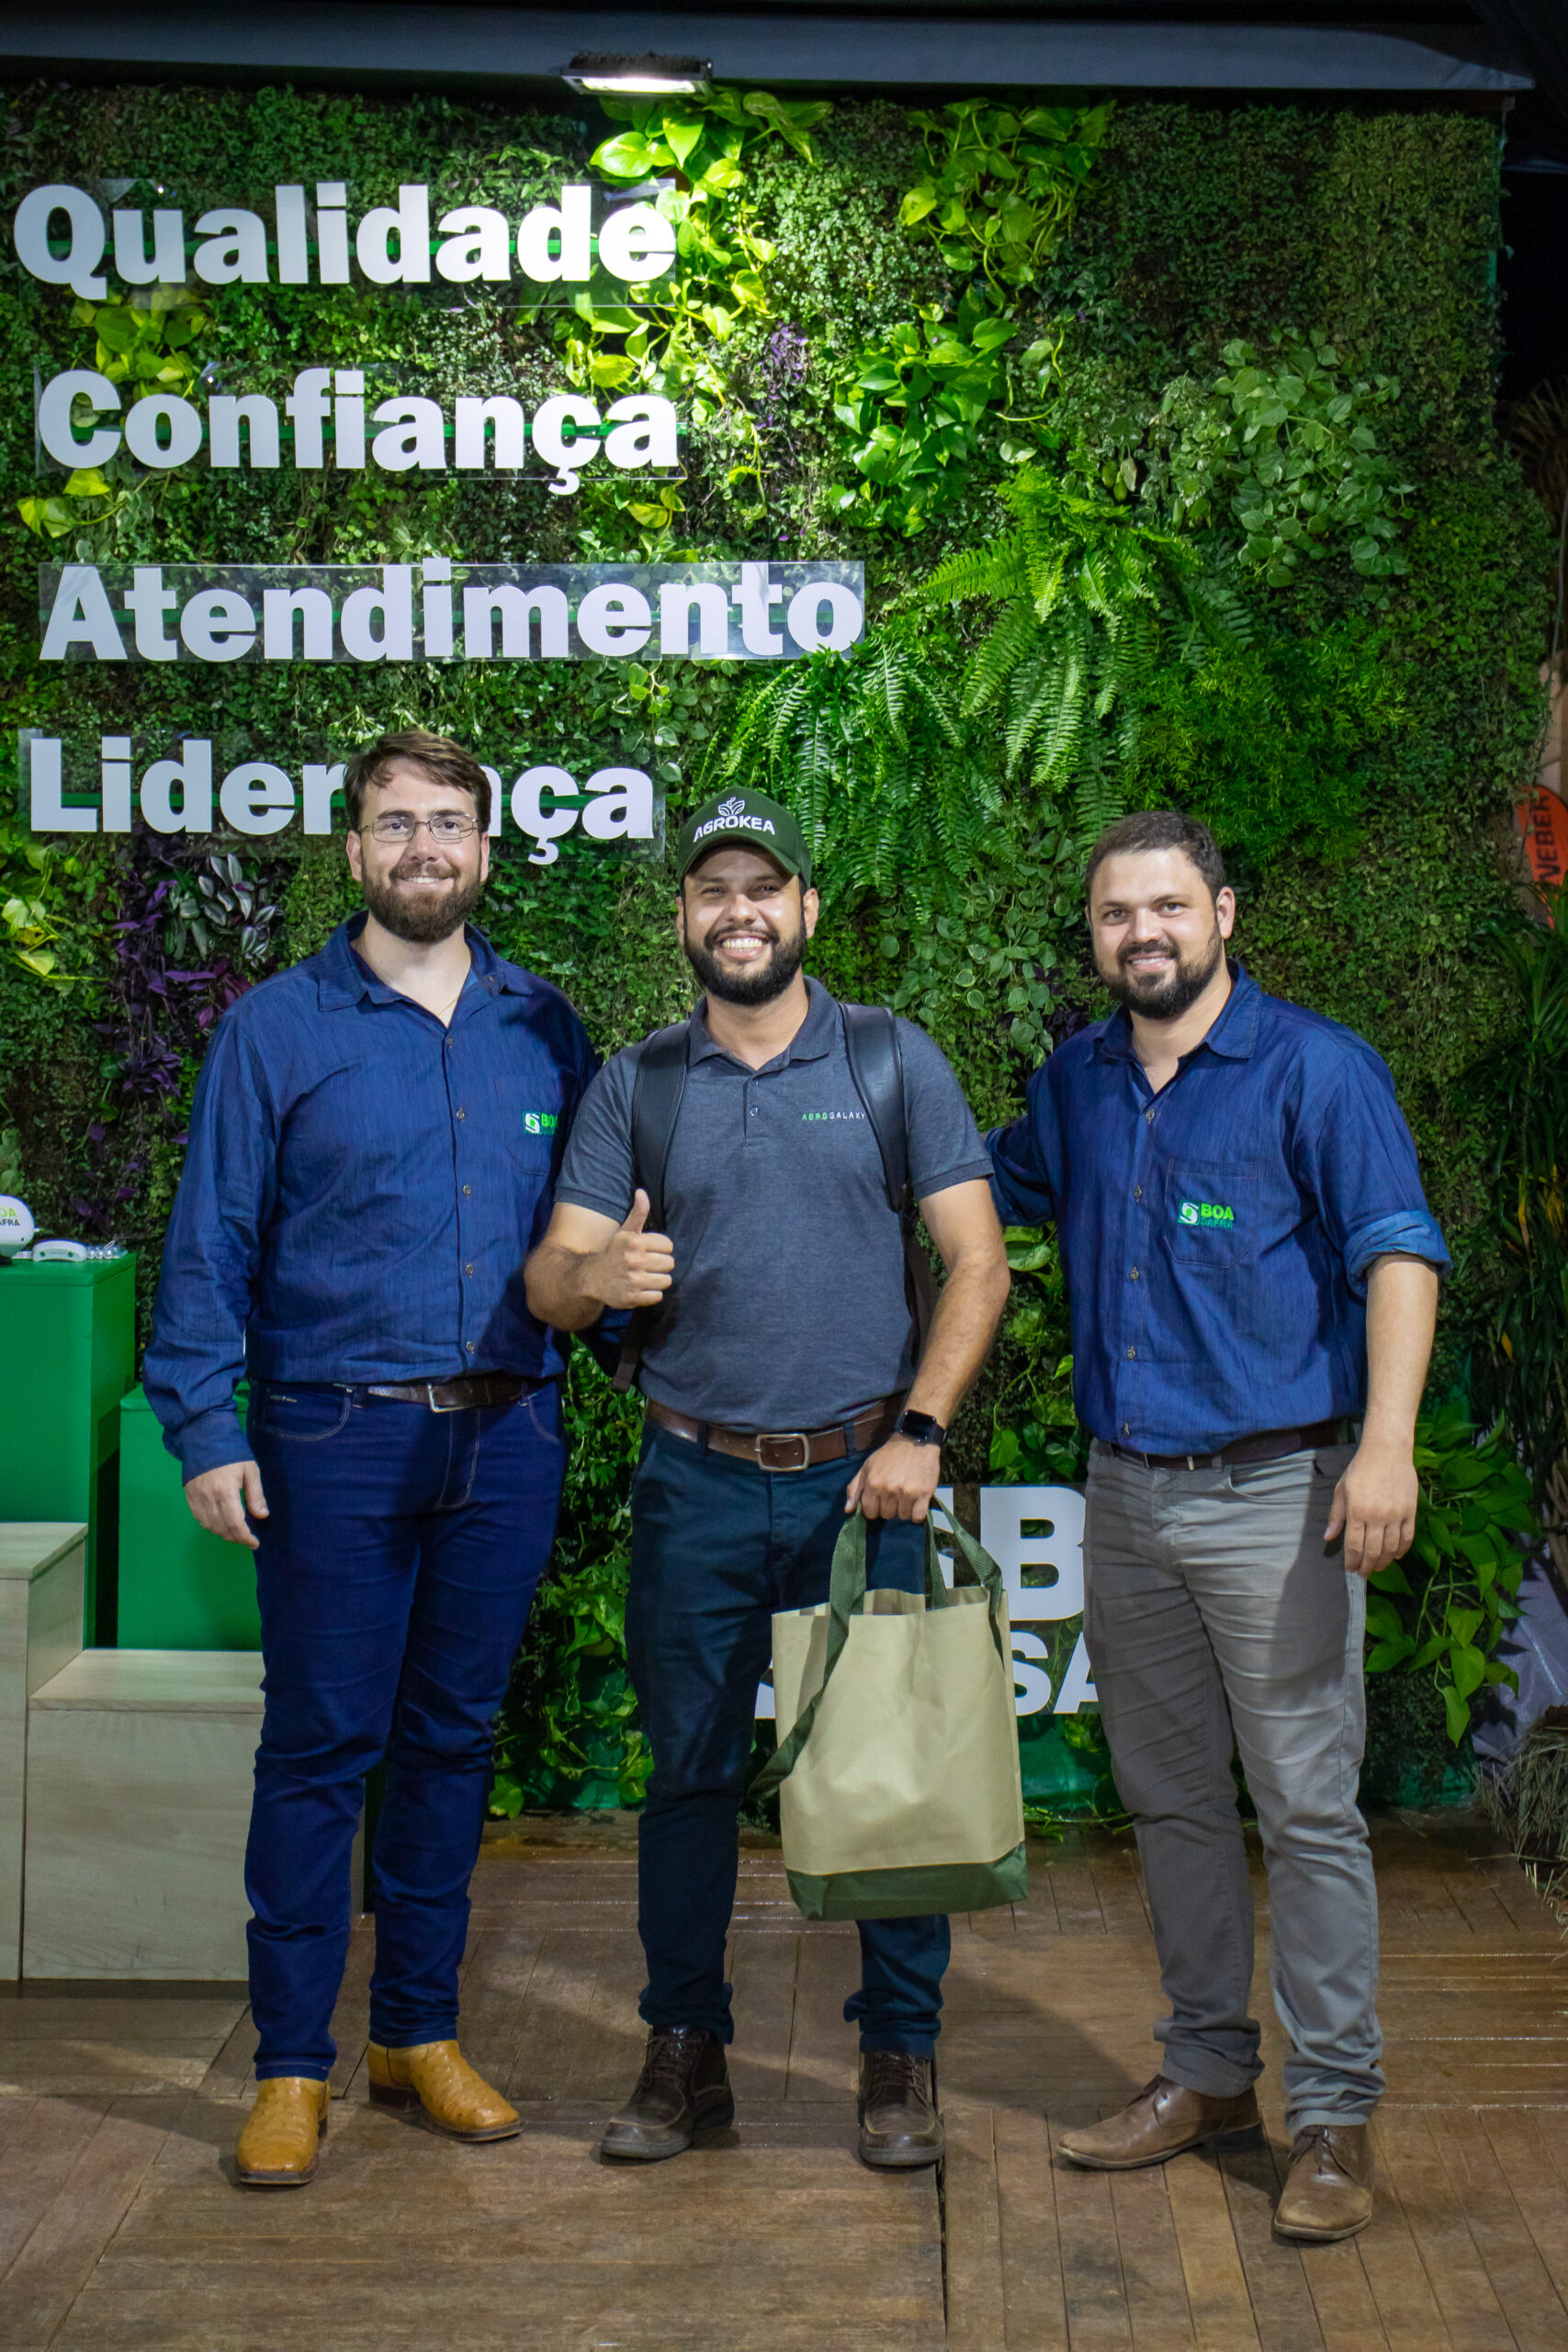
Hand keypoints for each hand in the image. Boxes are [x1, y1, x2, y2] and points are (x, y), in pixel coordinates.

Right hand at [185, 1458, 269, 1549]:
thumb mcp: (250, 1470)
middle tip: (248, 1538)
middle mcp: (208, 1498)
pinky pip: (200, 1519)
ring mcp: (196, 1499)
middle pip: (222, 1529)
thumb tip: (262, 1516)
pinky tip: (221, 1522)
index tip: (255, 1543)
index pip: (235, 1524)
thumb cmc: (231, 1454)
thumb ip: (255, 1495)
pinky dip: (211, 1525)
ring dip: (224, 1533)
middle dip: (236, 1537)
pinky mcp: (189, 1497)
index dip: (245, 1537)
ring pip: (210, 1526)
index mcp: (225, 1491)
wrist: (204, 1439)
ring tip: (237, 1531)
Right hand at [585, 1189, 674, 1310]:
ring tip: (644, 1277)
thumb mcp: (625, 1232)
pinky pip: (658, 1296)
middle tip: (647, 1265)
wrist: (592, 1278)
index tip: (648, 1251)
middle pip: (670, 1263)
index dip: (660, 1249)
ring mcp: (633, 1280)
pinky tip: (640, 1288)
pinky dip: (651, 1294)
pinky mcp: (633, 1298)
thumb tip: (642, 1191)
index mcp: (634, 1241)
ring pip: (666, 1281)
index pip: (668, 1245)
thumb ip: (638, 1213)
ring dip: (657, 1280)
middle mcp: (634, 1260)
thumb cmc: (614, 1253)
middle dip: (660, 1264)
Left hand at [846, 1435, 941, 1521]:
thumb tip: (848, 1510)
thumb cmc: (889, 1455)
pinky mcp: (923, 1494)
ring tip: (906, 1493)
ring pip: (902, 1516)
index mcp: (873, 1483)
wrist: (915, 1441)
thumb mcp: (867, 1467)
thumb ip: (854, 1489)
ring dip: (904, 1508)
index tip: (881, 1500)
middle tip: (895, 1492)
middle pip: (887, 1515)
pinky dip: (917, 1513)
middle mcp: (889, 1489)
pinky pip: (917, 1517)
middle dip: (890, 1507)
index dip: (875, 1508)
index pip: (870, 1512)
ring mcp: (907, 1492)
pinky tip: (917, 1502)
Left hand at [1324, 1437, 1418, 1576]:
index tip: (1350, 1569)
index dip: (1351, 1561)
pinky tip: (1396, 1556)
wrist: (1386, 1451)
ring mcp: (1395, 1515)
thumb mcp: (1341, 1490)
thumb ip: (1336, 1515)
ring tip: (1378, 1567)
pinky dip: (1402, 1550)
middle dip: (1367, 1566)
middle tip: (1363, 1574)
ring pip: (1391, 1548)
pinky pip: (1407, 1537)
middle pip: (1372, 1551)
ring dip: (1384, 1562)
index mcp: (1356, 1512)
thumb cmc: (1360, 1469)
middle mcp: (1376, 1516)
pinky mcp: (1410, 1511)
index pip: (1353, 1546)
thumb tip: (1329, 1537)